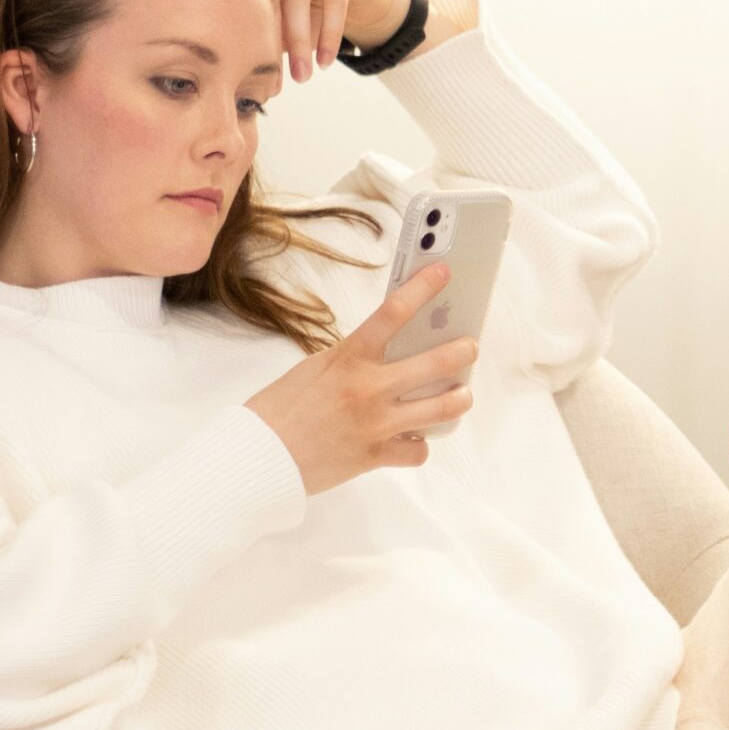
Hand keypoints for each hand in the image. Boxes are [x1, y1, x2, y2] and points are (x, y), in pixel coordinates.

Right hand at [245, 260, 478, 492]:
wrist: (259, 455)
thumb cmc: (282, 408)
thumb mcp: (317, 367)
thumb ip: (355, 358)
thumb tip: (390, 352)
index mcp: (350, 358)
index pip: (393, 312)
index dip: (423, 287)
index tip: (444, 272)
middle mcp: (369, 388)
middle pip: (436, 362)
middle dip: (462, 351)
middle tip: (469, 347)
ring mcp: (376, 424)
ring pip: (442, 409)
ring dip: (459, 399)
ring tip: (461, 394)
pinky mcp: (375, 456)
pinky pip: (417, 451)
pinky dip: (418, 445)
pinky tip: (414, 438)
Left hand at [260, 0, 411, 82]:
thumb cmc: (318, 14)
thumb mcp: (291, 28)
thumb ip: (272, 42)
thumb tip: (255, 77)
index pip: (251, 4)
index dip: (253, 44)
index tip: (261, 81)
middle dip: (270, 41)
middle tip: (274, 82)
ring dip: (299, 40)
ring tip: (303, 76)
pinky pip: (336, 1)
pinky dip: (330, 34)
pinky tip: (326, 61)